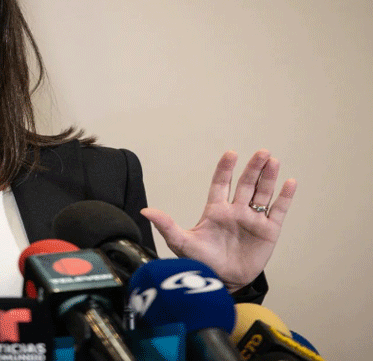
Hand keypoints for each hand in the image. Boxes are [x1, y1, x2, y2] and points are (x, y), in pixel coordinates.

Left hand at [141, 150, 296, 290]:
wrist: (221, 282)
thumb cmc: (201, 262)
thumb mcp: (181, 242)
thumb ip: (166, 225)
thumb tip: (145, 211)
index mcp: (216, 210)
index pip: (221, 184)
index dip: (226, 169)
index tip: (231, 153)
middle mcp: (235, 211)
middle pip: (245, 184)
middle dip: (253, 168)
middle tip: (262, 152)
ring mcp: (252, 220)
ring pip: (262, 193)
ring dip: (268, 177)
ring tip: (273, 161)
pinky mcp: (268, 231)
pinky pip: (278, 211)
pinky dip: (284, 197)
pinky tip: (289, 182)